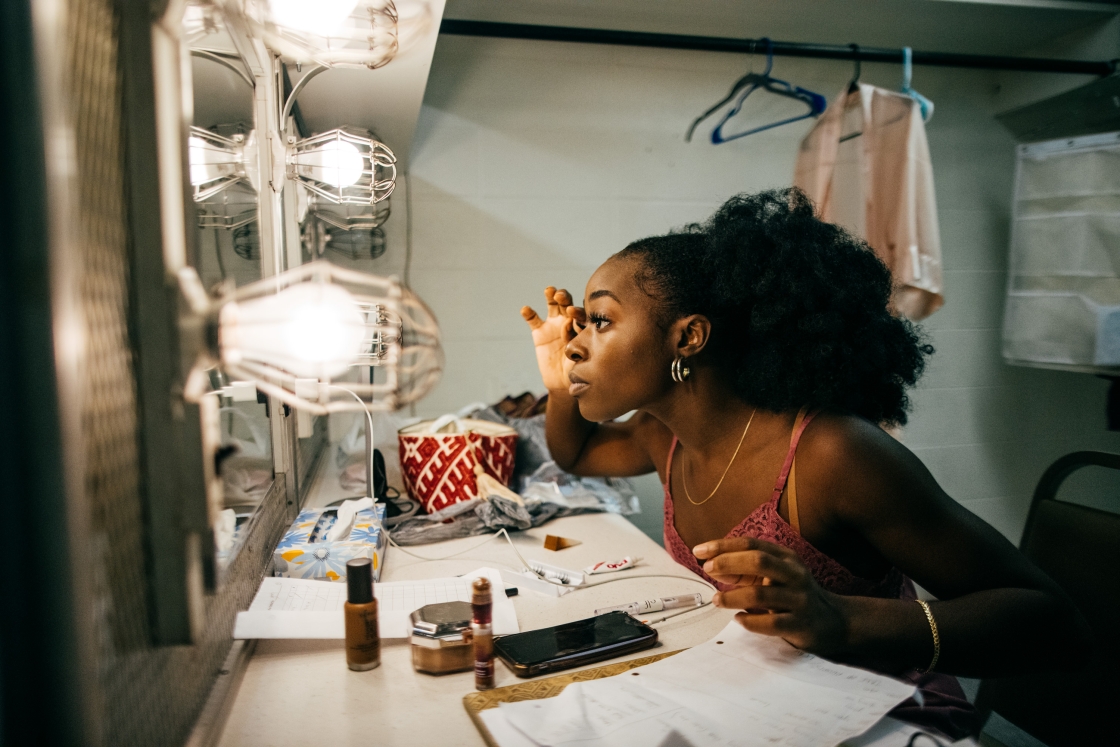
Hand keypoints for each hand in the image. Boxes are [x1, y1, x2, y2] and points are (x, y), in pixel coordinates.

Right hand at [521, 287, 586, 392]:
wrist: (562, 382)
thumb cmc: (577, 369)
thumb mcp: (580, 356)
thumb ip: (576, 341)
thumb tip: (570, 326)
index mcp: (582, 326)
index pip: (581, 315)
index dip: (576, 312)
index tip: (572, 313)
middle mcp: (569, 321)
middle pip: (567, 304)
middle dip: (564, 298)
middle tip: (560, 296)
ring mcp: (554, 325)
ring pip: (553, 305)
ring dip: (551, 296)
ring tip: (549, 291)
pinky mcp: (540, 332)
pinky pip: (533, 320)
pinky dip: (529, 313)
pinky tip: (526, 309)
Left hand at [694, 537, 850, 656]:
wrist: (834, 621)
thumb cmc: (794, 594)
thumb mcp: (774, 575)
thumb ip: (744, 570)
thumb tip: (711, 566)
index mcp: (786, 557)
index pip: (751, 543)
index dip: (723, 546)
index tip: (699, 551)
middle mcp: (795, 574)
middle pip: (758, 561)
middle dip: (728, 563)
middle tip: (708, 569)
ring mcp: (799, 600)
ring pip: (761, 594)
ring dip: (733, 597)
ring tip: (717, 600)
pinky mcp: (801, 625)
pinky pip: (770, 624)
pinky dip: (749, 621)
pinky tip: (738, 619)